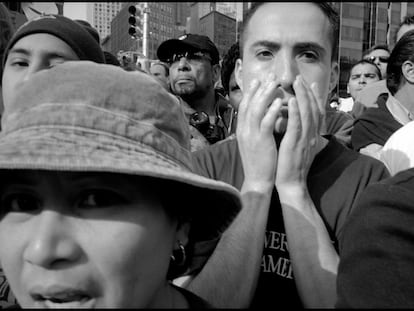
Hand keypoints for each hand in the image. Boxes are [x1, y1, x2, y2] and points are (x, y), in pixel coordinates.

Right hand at [237, 73, 281, 192]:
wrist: (257, 181)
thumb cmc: (259, 163)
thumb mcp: (253, 143)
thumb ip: (255, 130)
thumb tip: (261, 118)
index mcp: (242, 130)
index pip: (245, 106)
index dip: (252, 92)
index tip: (259, 80)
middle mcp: (244, 130)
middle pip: (249, 103)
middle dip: (260, 87)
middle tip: (270, 75)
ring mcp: (251, 135)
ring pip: (256, 109)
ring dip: (266, 94)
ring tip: (276, 82)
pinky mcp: (261, 141)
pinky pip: (266, 121)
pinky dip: (272, 109)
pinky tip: (280, 101)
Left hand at [276, 76, 325, 190]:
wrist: (292, 185)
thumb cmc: (293, 168)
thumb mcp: (301, 150)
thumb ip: (303, 137)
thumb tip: (301, 127)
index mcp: (313, 137)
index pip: (316, 113)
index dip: (314, 97)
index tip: (310, 84)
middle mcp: (312, 136)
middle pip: (313, 109)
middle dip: (307, 92)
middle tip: (301, 78)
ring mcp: (305, 139)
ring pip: (307, 113)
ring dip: (302, 96)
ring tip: (296, 82)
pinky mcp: (295, 144)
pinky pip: (297, 125)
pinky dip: (297, 112)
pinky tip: (294, 101)